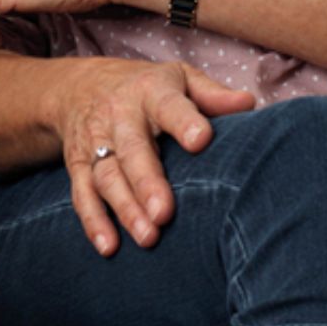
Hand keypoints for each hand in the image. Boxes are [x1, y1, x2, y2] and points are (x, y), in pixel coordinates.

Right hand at [41, 58, 255, 256]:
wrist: (80, 85)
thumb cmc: (147, 88)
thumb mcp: (180, 78)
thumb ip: (212, 95)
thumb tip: (249, 103)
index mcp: (151, 91)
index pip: (168, 106)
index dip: (184, 122)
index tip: (201, 141)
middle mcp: (119, 116)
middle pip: (132, 150)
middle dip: (147, 183)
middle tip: (165, 214)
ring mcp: (94, 142)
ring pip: (107, 177)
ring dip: (125, 209)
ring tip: (148, 237)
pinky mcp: (77, 165)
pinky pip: (82, 194)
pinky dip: (93, 221)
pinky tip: (109, 246)